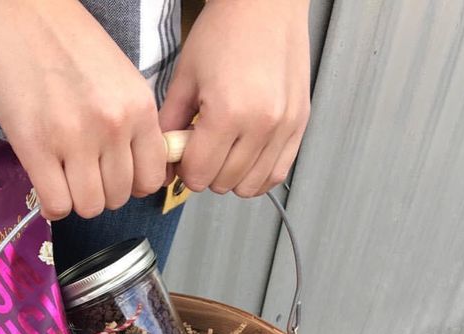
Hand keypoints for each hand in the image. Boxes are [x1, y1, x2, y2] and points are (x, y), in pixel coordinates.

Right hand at [0, 0, 166, 219]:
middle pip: (118, 198)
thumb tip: (130, 172)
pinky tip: (46, 184)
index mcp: (138, 108)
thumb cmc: (67, 42)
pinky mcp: (36, 147)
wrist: (20, 10)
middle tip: (83, 173)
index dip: (132, 185)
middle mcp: (113, 127)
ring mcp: (75, 139)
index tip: (114, 176)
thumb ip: (131, 122)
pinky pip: (56, 204)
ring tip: (64, 177)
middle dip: (101, 192)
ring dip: (76, 200)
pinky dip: (52, 204)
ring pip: (89, 206)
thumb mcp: (119, 78)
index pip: (151, 178)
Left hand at [159, 0, 310, 196]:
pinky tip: (246, 156)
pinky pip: (277, 173)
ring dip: (232, 177)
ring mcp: (284, 126)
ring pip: (250, 186)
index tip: (184, 154)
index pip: (199, 175)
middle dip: (207, 173)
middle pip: (223, 183)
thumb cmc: (224, 32)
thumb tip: (163, 164)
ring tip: (225, 151)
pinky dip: (258, 173)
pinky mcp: (299, 124)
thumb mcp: (184, 79)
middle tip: (203, 148)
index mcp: (227, 113)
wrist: (265, 3)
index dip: (185, 169)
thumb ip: (169, 127)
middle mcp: (261, 124)